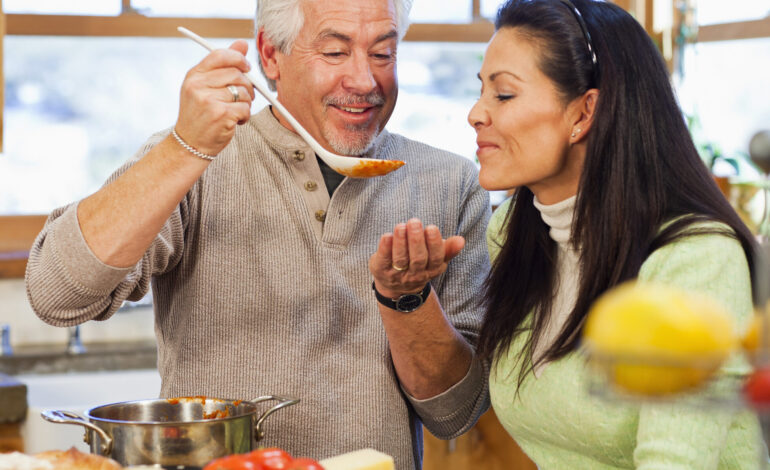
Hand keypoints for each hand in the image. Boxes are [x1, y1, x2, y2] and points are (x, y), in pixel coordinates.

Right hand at [175, 40, 255, 156]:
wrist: (190, 144)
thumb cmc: (201, 114)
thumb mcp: (205, 87)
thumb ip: (223, 65)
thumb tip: (242, 43)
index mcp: (194, 75)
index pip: (220, 55)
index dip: (238, 58)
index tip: (246, 68)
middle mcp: (198, 85)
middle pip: (237, 74)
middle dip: (247, 85)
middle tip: (245, 96)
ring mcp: (209, 100)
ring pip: (243, 92)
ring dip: (246, 103)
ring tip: (236, 111)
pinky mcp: (220, 115)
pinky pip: (245, 108)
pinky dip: (245, 116)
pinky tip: (235, 121)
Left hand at [369, 218, 464, 298]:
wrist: (397, 287)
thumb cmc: (421, 263)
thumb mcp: (436, 259)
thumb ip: (448, 249)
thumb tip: (461, 240)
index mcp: (432, 269)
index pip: (436, 258)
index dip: (434, 243)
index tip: (431, 227)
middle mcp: (416, 275)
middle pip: (418, 259)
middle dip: (416, 240)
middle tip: (414, 221)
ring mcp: (398, 275)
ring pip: (400, 259)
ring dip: (401, 242)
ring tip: (401, 226)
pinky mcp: (382, 271)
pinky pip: (384, 260)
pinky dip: (385, 248)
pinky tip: (387, 236)